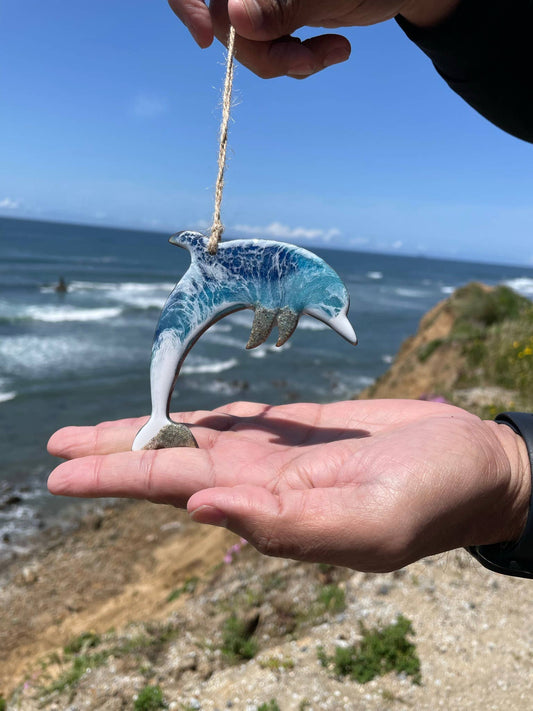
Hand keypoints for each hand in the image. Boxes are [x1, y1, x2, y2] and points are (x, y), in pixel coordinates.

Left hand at [48, 399, 529, 570]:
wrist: (472, 461)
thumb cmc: (434, 496)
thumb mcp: (369, 524)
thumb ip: (287, 525)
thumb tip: (201, 509)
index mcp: (273, 509)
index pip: (178, 490)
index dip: (121, 477)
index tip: (64, 472)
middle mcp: (264, 483)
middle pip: (172, 463)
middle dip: (114, 454)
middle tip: (58, 446)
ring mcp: (279, 454)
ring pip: (196, 438)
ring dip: (146, 433)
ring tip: (96, 432)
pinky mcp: (299, 429)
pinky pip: (237, 419)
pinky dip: (198, 417)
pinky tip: (171, 417)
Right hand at [167, 0, 460, 77]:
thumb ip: (279, 5)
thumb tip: (233, 19)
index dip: (187, 5)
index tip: (208, 40)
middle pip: (223, 19)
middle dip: (261, 51)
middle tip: (307, 63)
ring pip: (245, 42)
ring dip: (284, 61)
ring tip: (332, 55)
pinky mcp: (278, 16)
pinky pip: (267, 49)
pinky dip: (295, 61)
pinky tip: (333, 52)